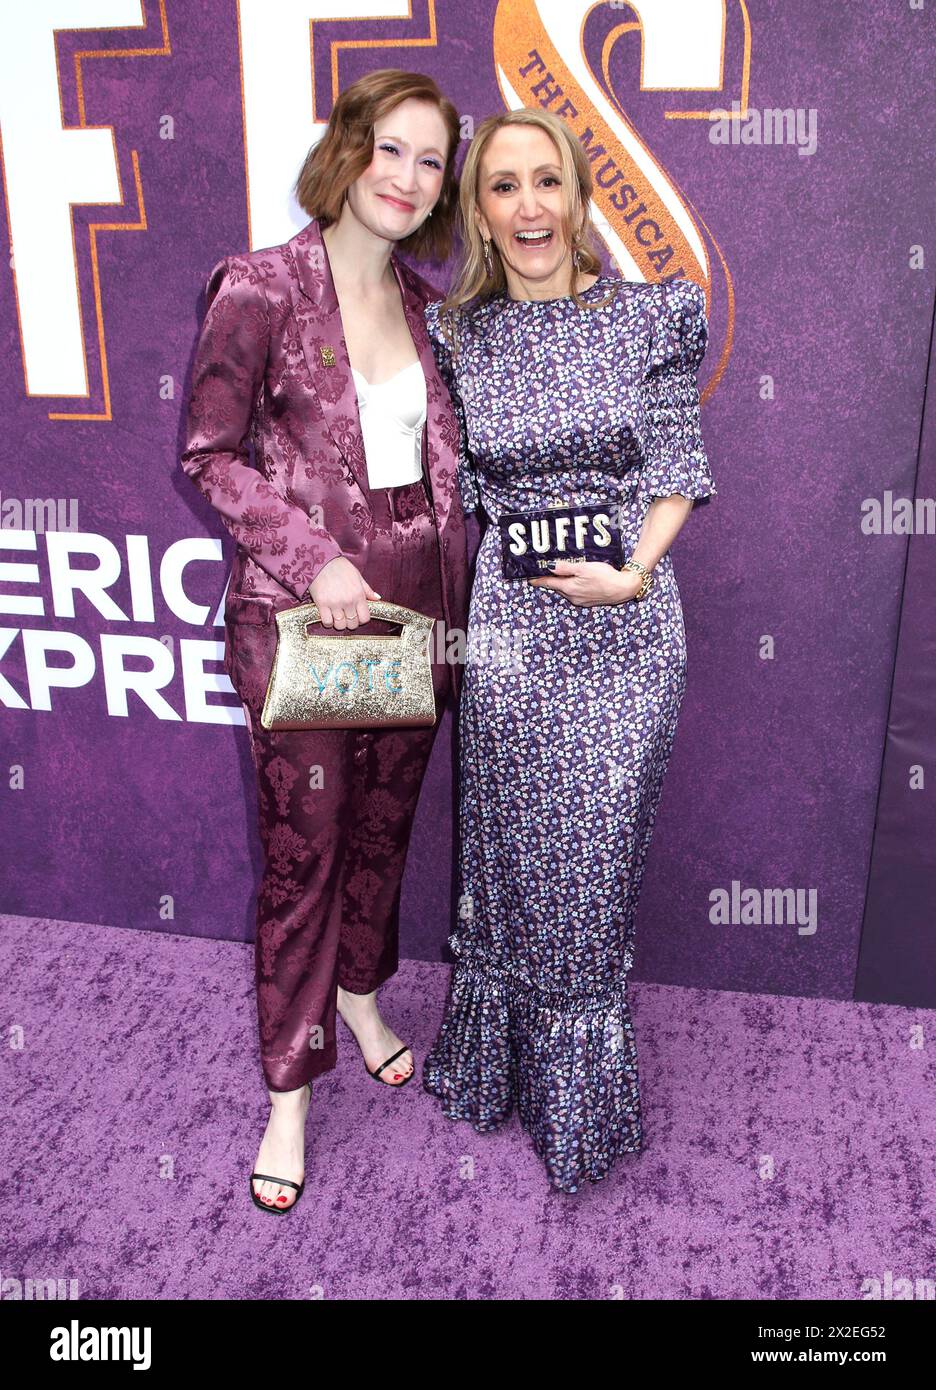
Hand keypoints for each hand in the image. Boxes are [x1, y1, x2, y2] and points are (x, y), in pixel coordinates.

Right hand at [307, 556, 380, 628]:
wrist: (322, 561)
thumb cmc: (340, 567)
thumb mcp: (358, 576)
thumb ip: (367, 590)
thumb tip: (377, 598)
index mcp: (358, 595)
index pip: (365, 618)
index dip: (362, 619)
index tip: (358, 616)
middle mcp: (348, 601)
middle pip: (352, 624)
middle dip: (351, 622)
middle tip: (347, 616)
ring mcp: (334, 604)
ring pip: (340, 625)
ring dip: (339, 623)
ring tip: (337, 616)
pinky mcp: (321, 604)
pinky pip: (327, 622)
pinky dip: (328, 622)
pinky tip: (328, 616)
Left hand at [527, 559, 642, 605]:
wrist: (623, 588)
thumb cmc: (605, 576)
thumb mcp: (583, 568)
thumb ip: (565, 568)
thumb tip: (550, 567)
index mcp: (569, 588)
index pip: (549, 583)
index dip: (539, 580)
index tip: (530, 579)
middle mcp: (573, 597)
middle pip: (557, 587)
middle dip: (551, 581)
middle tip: (544, 573)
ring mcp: (581, 601)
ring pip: (566, 591)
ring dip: (562, 584)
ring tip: (560, 576)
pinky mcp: (589, 601)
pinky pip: (575, 593)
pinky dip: (572, 587)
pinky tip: (577, 582)